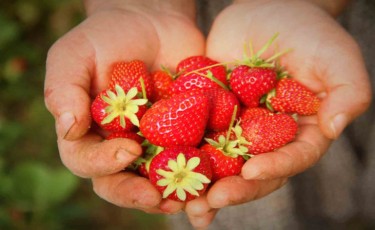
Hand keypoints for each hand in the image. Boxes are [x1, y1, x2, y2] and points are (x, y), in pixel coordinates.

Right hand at [44, 0, 203, 213]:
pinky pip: (193, 159)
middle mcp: (120, 146)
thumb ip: (64, 90)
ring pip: (159, 180)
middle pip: (123, 182)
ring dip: (175, 195)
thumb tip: (69, 129)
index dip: (103, 164)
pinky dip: (204, 174)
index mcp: (89, 135)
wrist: (150, 21)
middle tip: (159, 197)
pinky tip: (218, 181)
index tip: (127, 150)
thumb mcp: (74, 55)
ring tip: (193, 201)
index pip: (86, 161)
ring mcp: (154, 144)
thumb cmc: (106, 37)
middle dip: (139, 194)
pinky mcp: (185, 135)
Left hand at [185, 0, 370, 227]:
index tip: (251, 173)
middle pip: (253, 172)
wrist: (265, 8)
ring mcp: (237, 128)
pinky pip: (195, 137)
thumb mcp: (335, 55)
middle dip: (233, 190)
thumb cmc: (307, 30)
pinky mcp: (211, 115)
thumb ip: (348, 90)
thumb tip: (335, 128)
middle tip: (208, 203)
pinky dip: (181, 155)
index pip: (292, 158)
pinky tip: (162, 169)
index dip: (274, 168)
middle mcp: (268, 137)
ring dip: (203, 185)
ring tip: (183, 204)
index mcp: (301, 131)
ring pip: (221, 164)